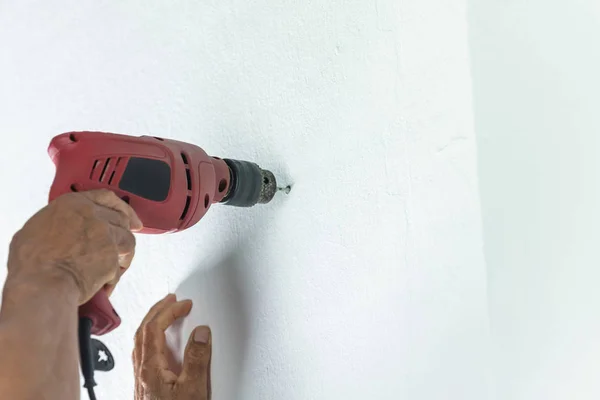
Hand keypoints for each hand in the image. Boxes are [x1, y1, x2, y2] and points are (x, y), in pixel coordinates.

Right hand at [7, 189, 141, 302]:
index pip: (105, 197)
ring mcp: (106, 235)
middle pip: (120, 219)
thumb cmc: (31, 261)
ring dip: (123, 253)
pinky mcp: (113, 256)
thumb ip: (57, 223)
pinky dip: (116, 274)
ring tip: (114, 265)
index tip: (129, 216)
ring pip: (127, 240)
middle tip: (122, 244)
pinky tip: (106, 281)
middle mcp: (94, 216)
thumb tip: (61, 231)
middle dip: (123, 232)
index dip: (120, 206)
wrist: (41, 282)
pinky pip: (120, 265)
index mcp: (73, 204)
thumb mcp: (37, 228)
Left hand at [133, 294, 211, 399]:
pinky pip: (143, 354)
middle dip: (157, 311)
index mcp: (150, 369)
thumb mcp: (192, 389)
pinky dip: (152, 339)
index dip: (169, 311)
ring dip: (152, 323)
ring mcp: (141, 380)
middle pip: (142, 332)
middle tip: (172, 300)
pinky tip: (161, 344)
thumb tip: (200, 333)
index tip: (184, 304)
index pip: (154, 328)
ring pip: (141, 343)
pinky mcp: (146, 388)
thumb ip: (196, 360)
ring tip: (165, 315)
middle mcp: (141, 373)